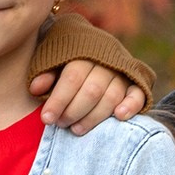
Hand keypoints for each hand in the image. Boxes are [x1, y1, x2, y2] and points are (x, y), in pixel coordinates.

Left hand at [31, 58, 148, 134]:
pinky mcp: (137, 82)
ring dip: (94, 117)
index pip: (73, 77)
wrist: (91, 45)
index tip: (46, 119)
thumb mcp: (50, 58)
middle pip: (92, 89)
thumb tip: (36, 88)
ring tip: (77, 129)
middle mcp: (106, 59)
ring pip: (112, 96)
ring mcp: (123, 71)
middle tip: (60, 124)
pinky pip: (138, 94)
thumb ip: (45, 71)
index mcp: (83, 50)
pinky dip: (130, 105)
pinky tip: (119, 116)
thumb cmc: (64, 57)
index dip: (58, 100)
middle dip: (73, 111)